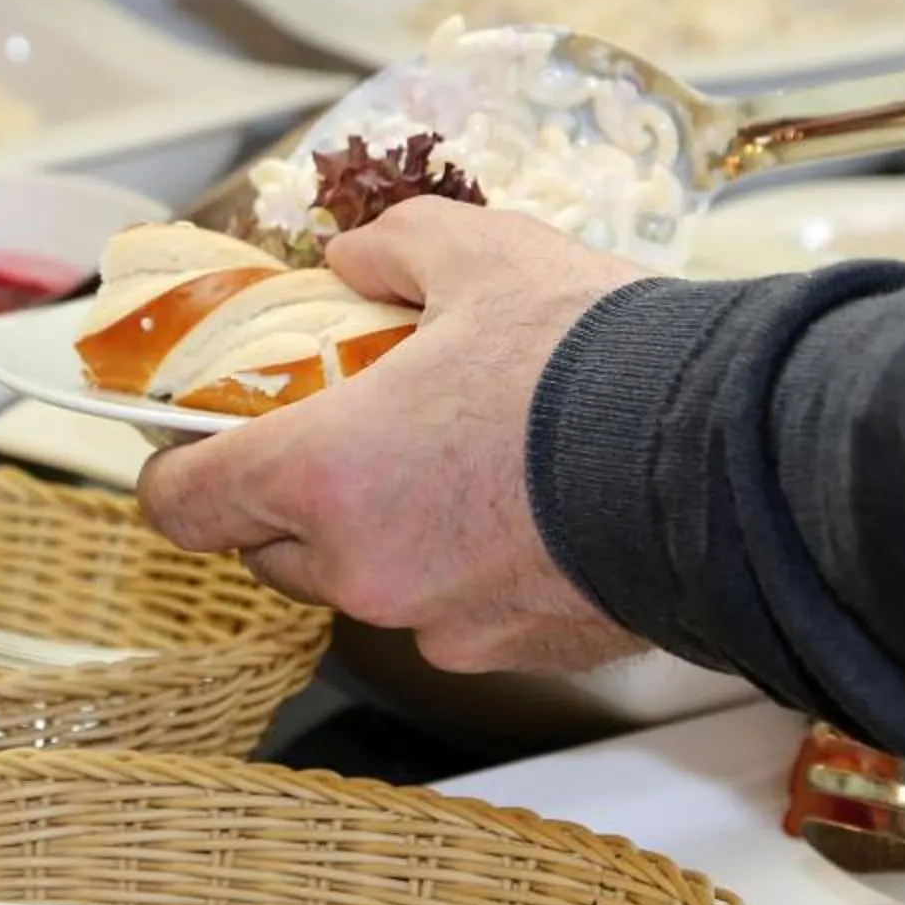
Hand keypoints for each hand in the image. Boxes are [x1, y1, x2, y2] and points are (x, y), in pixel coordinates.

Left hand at [136, 199, 652, 673]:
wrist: (725, 452)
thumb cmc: (595, 361)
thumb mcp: (482, 255)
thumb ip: (396, 251)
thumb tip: (359, 258)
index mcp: (324, 475)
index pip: (186, 506)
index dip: (178, 471)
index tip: (192, 444)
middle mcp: (366, 569)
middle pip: (273, 553)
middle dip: (292, 498)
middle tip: (341, 433)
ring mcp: (442, 623)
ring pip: (370, 586)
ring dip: (385, 536)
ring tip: (451, 464)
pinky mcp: (518, 652)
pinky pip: (458, 612)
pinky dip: (469, 570)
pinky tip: (524, 509)